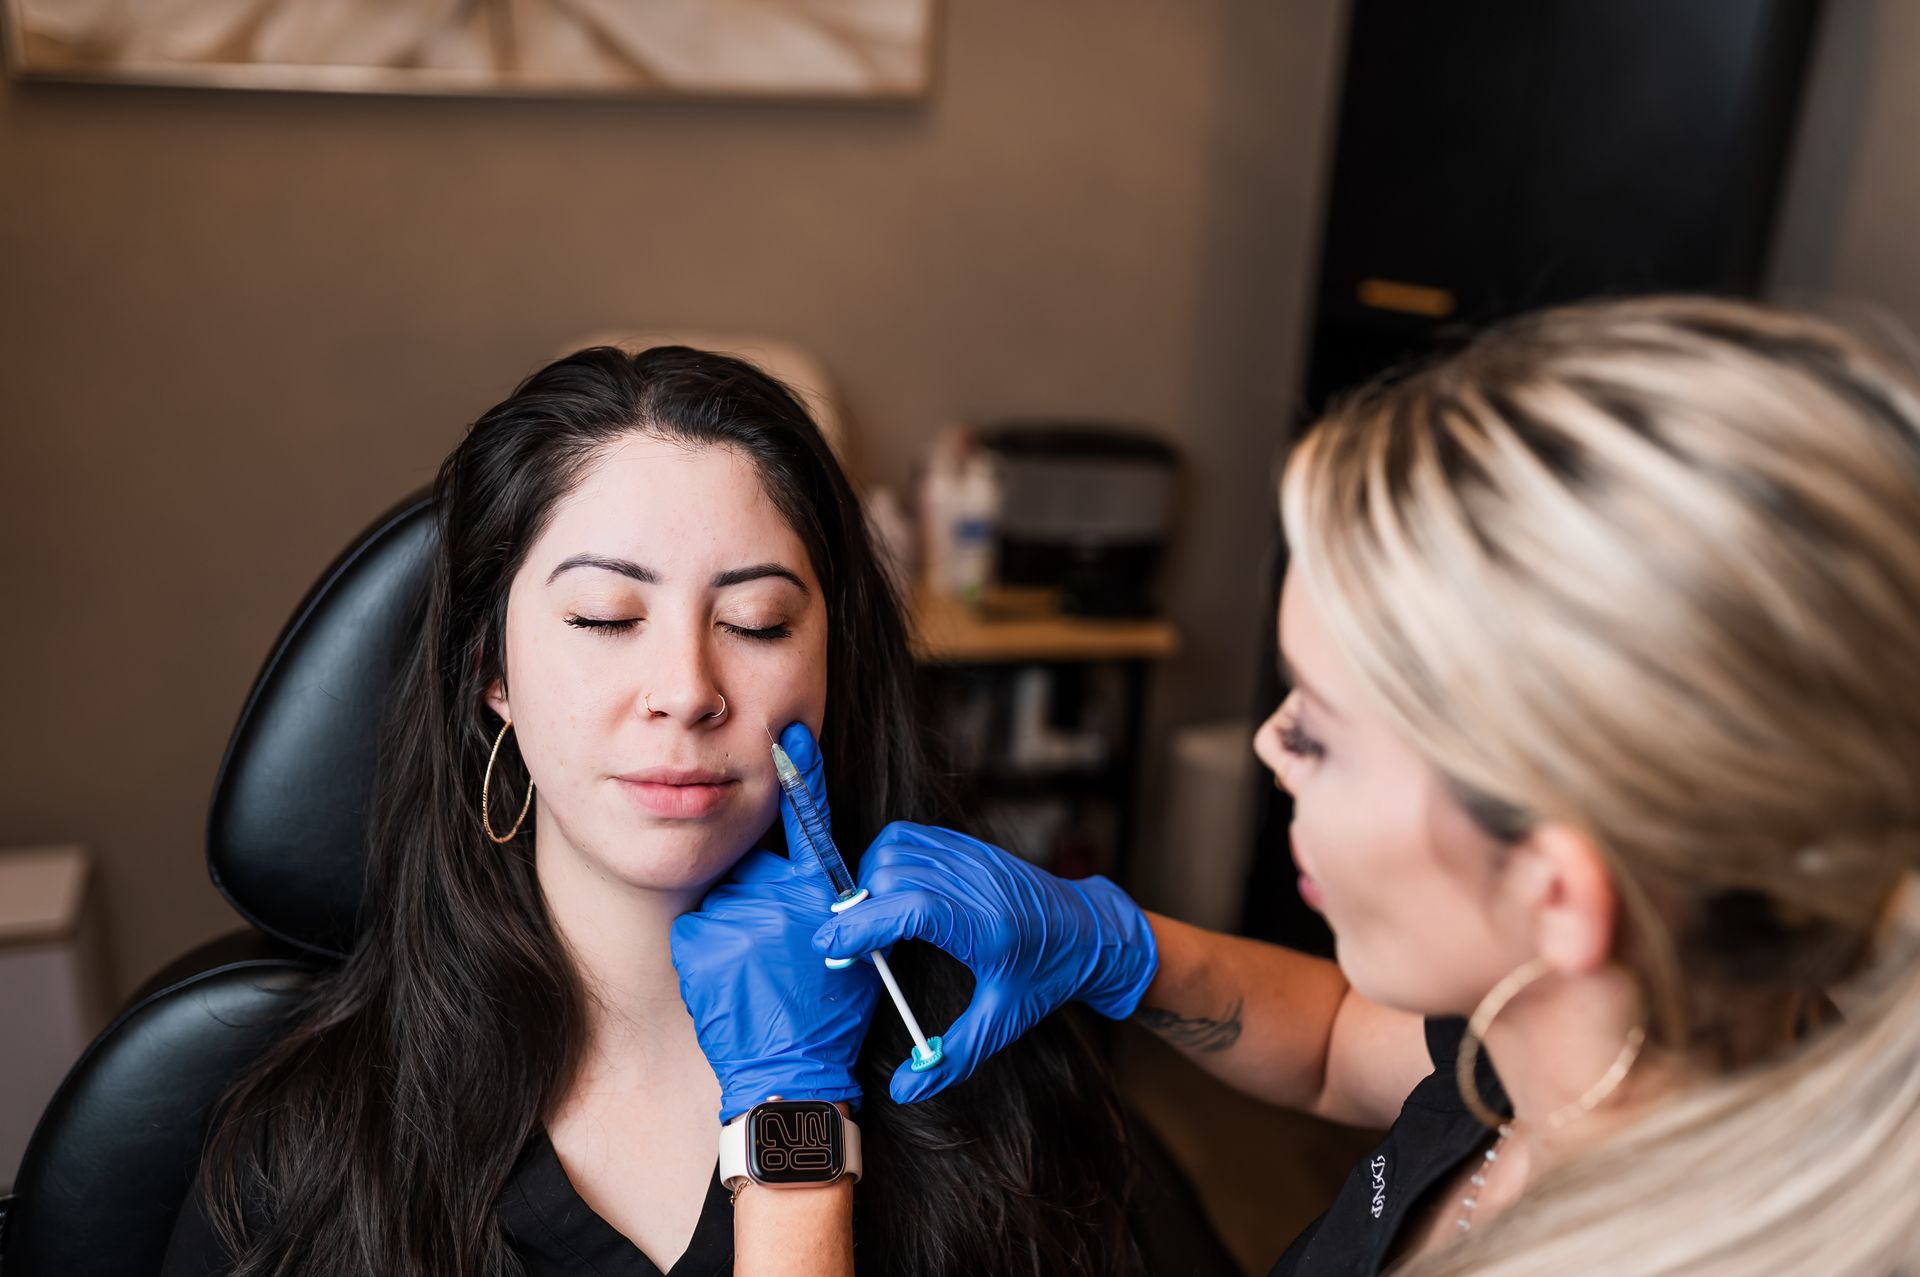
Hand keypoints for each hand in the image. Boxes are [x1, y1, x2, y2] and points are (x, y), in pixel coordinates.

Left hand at [670, 723, 879, 1122]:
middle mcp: (784, 896)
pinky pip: (698, 929)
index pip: (811, 822)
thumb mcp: (851, 950)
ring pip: (725, 900)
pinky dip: (706, 954)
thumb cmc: (823, 1017)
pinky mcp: (702, 939)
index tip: (789, 734)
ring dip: (732, 929)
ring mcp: (740, 915)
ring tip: (753, 975)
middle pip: (755, 868)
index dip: (801, 775)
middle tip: (772, 953)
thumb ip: (835, 904)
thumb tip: (811, 871)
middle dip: (758, 899)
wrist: (787, 1075)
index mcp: (824, 894)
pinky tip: (728, 984)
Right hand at [810, 821, 1156, 1103]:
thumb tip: (905, 1090)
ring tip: (872, 923)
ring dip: (870, 882)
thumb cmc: (1048, 977)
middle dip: (860, 909)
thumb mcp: (1003, 1023)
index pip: (910, 909)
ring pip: (896, 850)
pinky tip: (891, 896)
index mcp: (986, 927)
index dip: (861, 924)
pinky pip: (912, 838)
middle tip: (854, 949)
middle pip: (893, 875)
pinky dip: (887, 860)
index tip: (830, 949)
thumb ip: (953, 1059)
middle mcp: (977, 883)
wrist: (1091, 930)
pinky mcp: (970, 845)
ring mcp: (973, 857)